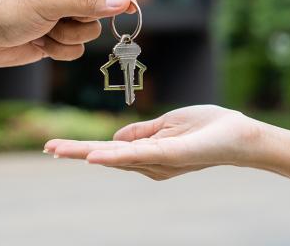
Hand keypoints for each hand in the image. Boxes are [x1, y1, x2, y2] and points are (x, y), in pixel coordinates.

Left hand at [0, 0, 135, 66]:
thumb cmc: (7, 9)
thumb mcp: (50, 2)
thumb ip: (88, 3)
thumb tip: (123, 1)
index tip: (132, 10)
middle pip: (100, 11)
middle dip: (81, 21)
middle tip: (59, 19)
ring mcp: (63, 17)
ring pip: (90, 33)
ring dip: (67, 37)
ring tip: (44, 31)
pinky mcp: (58, 38)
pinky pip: (77, 49)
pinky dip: (60, 50)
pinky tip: (40, 43)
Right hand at [44, 105, 262, 180]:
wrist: (240, 134)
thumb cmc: (206, 128)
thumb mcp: (167, 125)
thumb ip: (141, 133)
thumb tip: (114, 139)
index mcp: (149, 152)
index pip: (111, 150)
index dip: (85, 148)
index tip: (59, 145)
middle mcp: (150, 163)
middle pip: (108, 156)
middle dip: (76, 152)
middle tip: (48, 148)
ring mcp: (159, 161)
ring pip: (117, 157)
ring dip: (86, 153)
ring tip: (58, 149)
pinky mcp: (171, 156)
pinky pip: (140, 156)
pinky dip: (116, 156)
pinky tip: (96, 155)